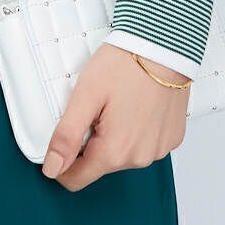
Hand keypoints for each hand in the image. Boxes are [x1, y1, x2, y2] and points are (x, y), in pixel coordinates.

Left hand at [40, 44, 188, 190]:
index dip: (62, 160)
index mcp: (115, 152)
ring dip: (113, 136)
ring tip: (118, 103)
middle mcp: (140, 158)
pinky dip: (135, 130)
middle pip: (99, 164)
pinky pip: (144, 144)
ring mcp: (159, 150)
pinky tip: (136, 105)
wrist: (164, 45)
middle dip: (90, 141)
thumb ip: (66, 136)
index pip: (76, 179)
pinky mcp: (171, 139)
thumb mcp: (85, 96)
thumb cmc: (125, 65)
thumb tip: (52, 168)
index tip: (66, 135)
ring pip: (122, 154)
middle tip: (95, 108)